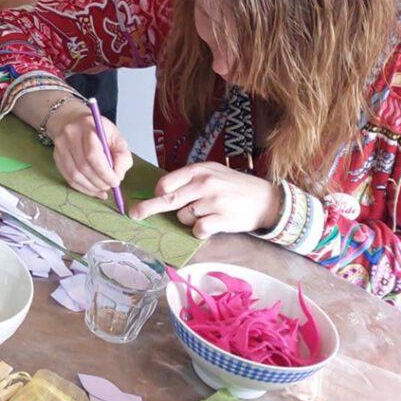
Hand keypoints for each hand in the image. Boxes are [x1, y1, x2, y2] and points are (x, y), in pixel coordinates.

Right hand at [48, 101, 132, 197]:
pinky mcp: (56, 156)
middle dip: (99, 182)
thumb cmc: (96, 129)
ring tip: (102, 189)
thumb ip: (122, 156)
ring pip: (74, 175)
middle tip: (110, 187)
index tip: (115, 182)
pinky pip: (68, 178)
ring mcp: (60, 146)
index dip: (105, 172)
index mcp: (87, 127)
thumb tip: (118, 176)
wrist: (72, 120)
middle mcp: (70, 135)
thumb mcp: (116, 136)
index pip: (93, 154)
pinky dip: (82, 188)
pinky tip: (93, 190)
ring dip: (91, 187)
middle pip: (83, 166)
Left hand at [129, 161, 282, 237]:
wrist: (266, 199)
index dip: (157, 192)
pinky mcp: (223, 219)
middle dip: (148, 208)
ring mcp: (214, 202)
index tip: (155, 197)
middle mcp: (205, 184)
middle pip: (168, 199)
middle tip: (134, 214)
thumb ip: (188, 180)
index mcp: (199, 170)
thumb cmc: (233, 187)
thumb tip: (160, 191)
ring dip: (188, 219)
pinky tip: (211, 224)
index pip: (167, 182)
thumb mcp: (211, 173)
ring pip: (183, 216)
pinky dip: (200, 230)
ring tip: (206, 212)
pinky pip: (198, 229)